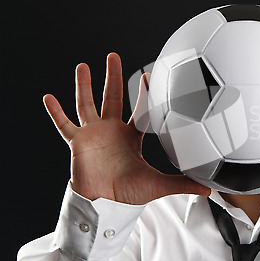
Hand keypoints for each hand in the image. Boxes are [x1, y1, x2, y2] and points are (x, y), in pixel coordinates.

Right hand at [43, 53, 210, 203]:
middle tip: (113, 56)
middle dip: (112, 76)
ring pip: (87, 105)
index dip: (144, 93)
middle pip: (111, 98)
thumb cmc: (130, 193)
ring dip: (84, 86)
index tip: (147, 75)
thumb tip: (210, 188)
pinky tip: (48, 97)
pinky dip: (55, 112)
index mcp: (131, 136)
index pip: (139, 110)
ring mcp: (92, 135)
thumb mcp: (159, 184)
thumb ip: (183, 183)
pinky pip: (64, 125)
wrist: (106, 205)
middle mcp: (111, 131)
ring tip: (83, 65)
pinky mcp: (77, 143)